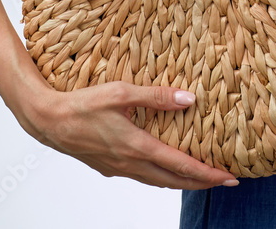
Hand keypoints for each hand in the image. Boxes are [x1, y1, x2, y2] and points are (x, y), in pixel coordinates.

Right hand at [19, 80, 239, 188]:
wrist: (48, 121)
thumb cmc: (82, 103)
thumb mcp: (122, 93)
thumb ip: (157, 96)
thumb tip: (190, 99)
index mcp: (136, 147)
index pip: (180, 165)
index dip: (207, 173)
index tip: (227, 176)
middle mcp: (130, 163)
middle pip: (173, 180)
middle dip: (201, 182)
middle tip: (224, 181)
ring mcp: (118, 168)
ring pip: (157, 181)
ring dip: (181, 181)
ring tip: (200, 178)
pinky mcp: (109, 167)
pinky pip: (142, 177)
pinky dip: (161, 176)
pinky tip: (163, 169)